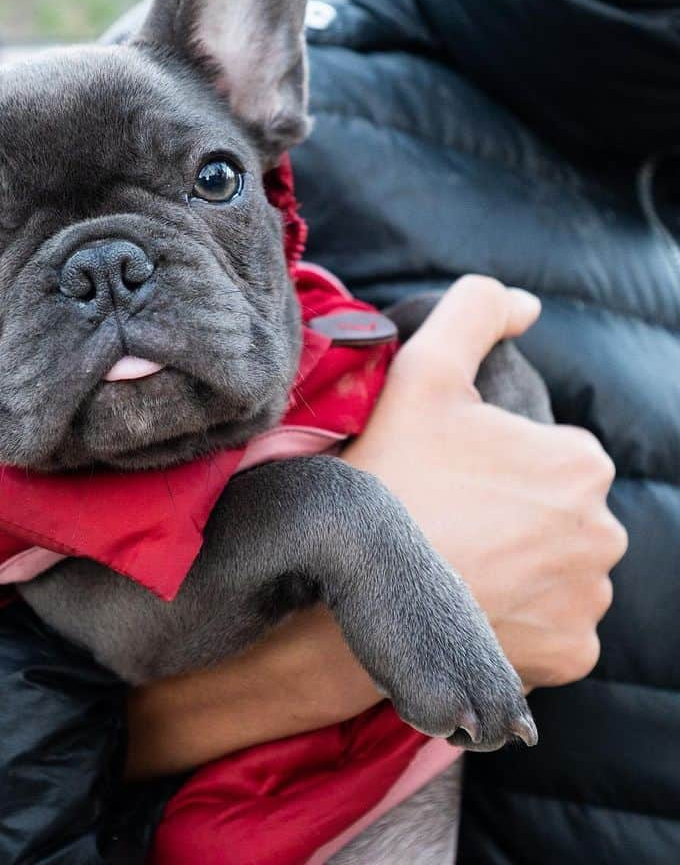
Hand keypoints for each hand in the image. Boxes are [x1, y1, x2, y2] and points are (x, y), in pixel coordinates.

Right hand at [342, 275, 626, 688]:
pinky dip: (518, 612)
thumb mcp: (422, 371)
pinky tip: (468, 597)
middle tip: (441, 512)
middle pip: (554, 508)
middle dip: (510, 508)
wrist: (352, 592)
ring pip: (556, 565)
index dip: (490, 455)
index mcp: (581, 461)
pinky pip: (551, 623)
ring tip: (450, 556)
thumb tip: (523, 305)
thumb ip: (473, 311)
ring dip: (518, 560)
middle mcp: (606, 533)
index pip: (545, 448)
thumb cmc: (388, 476)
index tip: (444, 470)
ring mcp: (588, 601)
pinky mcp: (569, 654)